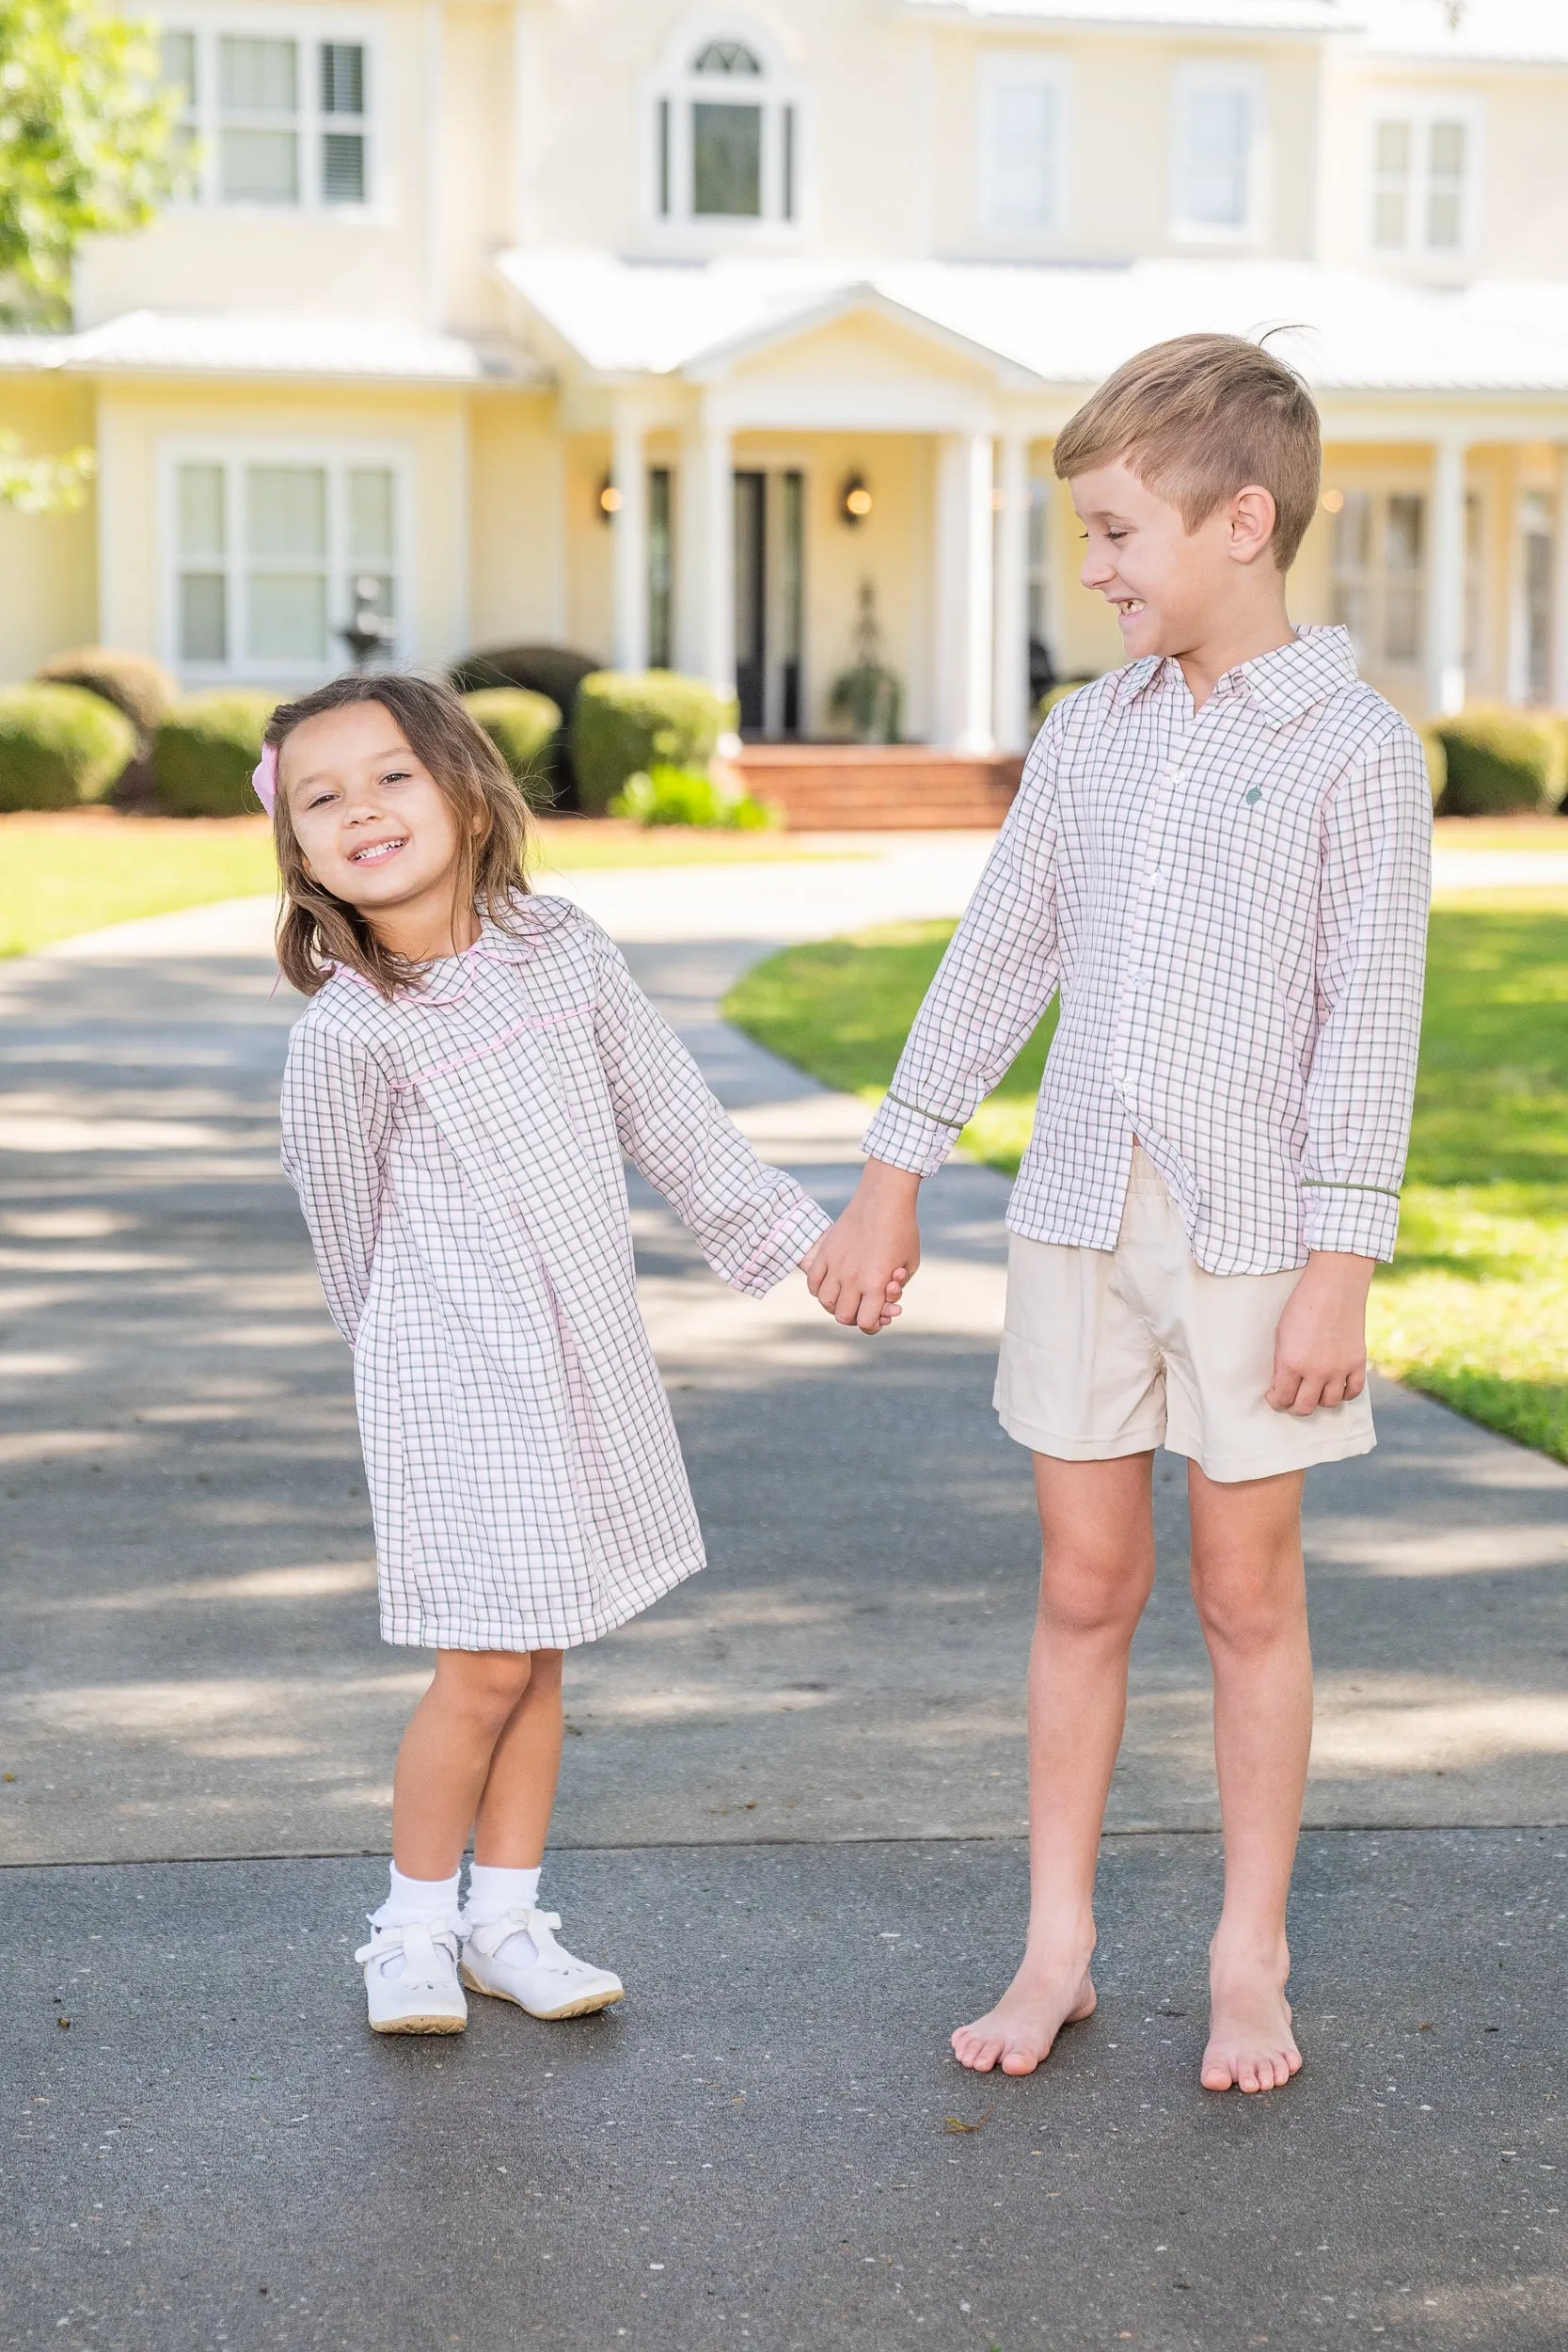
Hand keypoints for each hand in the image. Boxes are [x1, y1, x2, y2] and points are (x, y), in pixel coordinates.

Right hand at [803, 1160, 921, 1335]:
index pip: (866, 1323)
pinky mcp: (826, 1253)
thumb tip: (883, 1300)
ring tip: (846, 1294)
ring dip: (836, 1304)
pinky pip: (813, 1282)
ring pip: (825, 1302)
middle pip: (843, 1316)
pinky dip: (820, 1289)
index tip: (877, 1317)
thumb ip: (895, 1288)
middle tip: (862, 1305)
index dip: (872, 1325)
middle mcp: (854, 1279)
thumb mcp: (910, 1264)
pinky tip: (832, 1283)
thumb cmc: (903, 1231)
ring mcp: (836, 1266)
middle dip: (855, 1316)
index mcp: (877, 1284)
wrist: (884, 1198)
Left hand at [1267, 1251, 1375, 1415]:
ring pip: (1329, 1403)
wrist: (1334, 1287)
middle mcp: (1316, 1371)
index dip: (1276, 1401)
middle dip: (1295, 1406)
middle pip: (1305, 1407)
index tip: (1275, 1397)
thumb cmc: (1302, 1305)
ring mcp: (1339, 1369)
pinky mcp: (1357, 1363)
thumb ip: (1282, 1361)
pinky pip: (1353, 1391)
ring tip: (1314, 1391)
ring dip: (1319, 1400)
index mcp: (1291, 1363)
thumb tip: (1282, 1381)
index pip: (1282, 1398)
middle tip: (1292, 1399)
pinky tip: (1336, 1388)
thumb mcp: (1281, 1333)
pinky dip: (1344, 1394)